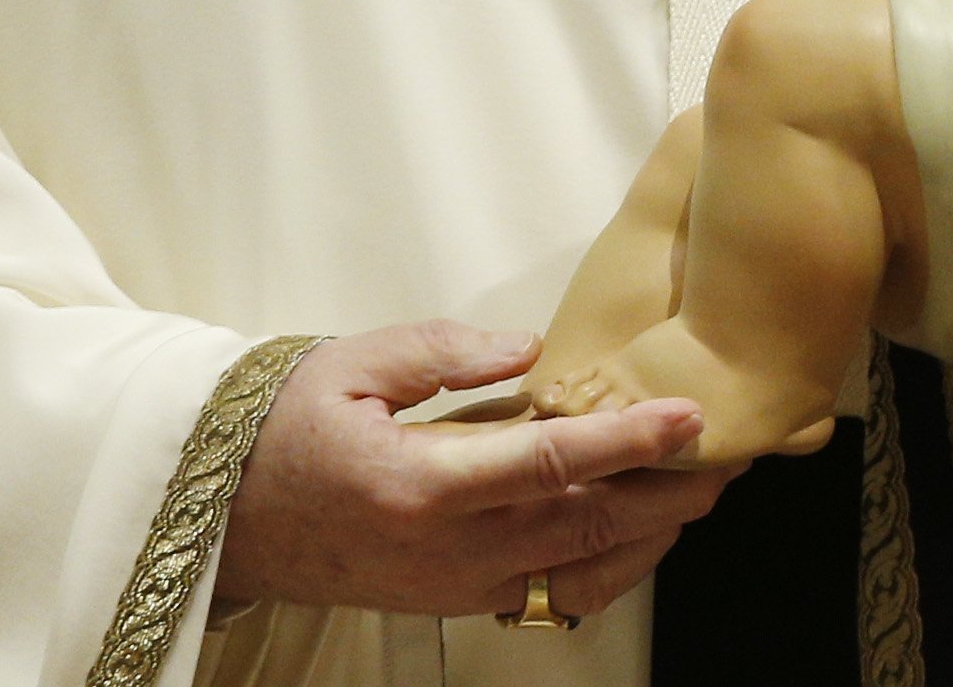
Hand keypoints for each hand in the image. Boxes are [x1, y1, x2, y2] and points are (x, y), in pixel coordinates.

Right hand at [215, 319, 739, 618]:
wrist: (221, 517)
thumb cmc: (284, 429)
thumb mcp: (351, 363)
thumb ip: (442, 351)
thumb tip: (529, 350)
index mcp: (419, 485)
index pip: (550, 465)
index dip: (627, 442)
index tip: (687, 416)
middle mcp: (446, 550)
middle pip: (585, 528)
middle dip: (668, 493)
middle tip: (730, 452)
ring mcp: (453, 586)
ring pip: (579, 571)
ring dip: (650, 533)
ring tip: (701, 487)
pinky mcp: (454, 601)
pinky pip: (550, 593)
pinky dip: (606, 566)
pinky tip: (639, 529)